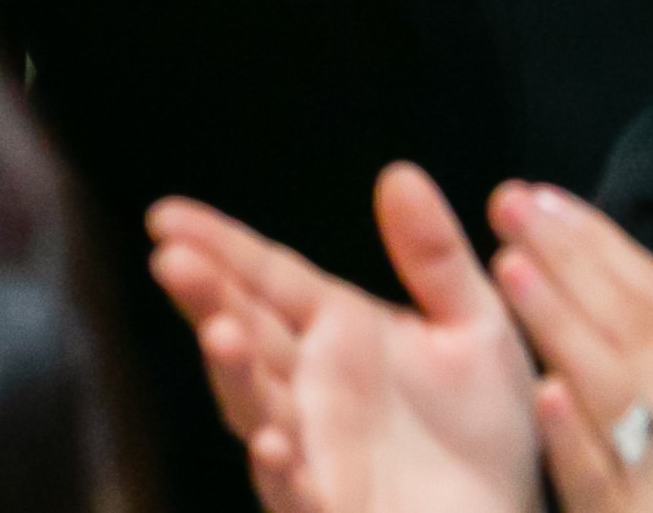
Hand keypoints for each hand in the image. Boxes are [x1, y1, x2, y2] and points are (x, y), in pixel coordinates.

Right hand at [150, 163, 538, 512]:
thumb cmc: (487, 432)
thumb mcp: (476, 324)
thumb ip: (436, 254)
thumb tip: (397, 173)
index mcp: (340, 332)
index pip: (267, 277)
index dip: (218, 246)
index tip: (165, 213)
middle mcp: (314, 388)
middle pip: (248, 332)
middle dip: (208, 297)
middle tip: (171, 258)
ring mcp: (316, 452)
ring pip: (258, 408)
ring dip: (236, 375)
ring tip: (221, 334)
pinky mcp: (332, 510)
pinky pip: (297, 493)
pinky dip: (280, 470)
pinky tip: (272, 444)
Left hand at [488, 182, 652, 512]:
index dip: (605, 242)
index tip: (547, 199)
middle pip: (631, 327)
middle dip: (567, 258)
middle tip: (509, 203)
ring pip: (611, 390)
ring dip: (559, 325)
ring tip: (507, 265)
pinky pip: (600, 485)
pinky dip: (573, 440)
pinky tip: (542, 394)